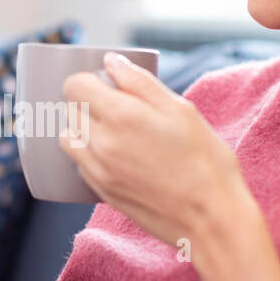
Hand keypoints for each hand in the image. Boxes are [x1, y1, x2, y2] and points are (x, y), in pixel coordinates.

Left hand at [58, 53, 259, 251]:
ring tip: (113, 132)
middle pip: (70, 110)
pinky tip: (118, 155)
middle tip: (118, 108)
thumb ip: (141, 82)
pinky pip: (80, 164)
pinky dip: (89, 154)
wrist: (211, 218)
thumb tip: (111, 62)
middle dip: (87, 103)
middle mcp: (101, 143)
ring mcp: (98, 171)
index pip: (75, 86)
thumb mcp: (181, 110)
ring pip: (68, 139)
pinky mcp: (102, 192)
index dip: (89, 80)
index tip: (107, 85)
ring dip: (82, 130)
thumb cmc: (205, 161)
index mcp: (121, 115)